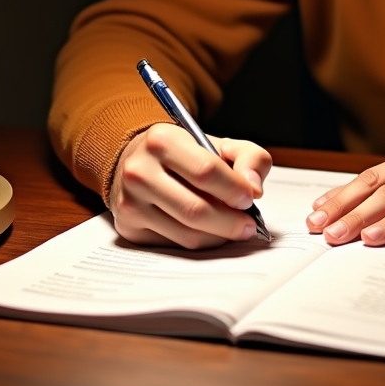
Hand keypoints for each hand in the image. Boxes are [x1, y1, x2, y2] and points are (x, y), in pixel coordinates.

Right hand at [108, 123, 271, 248]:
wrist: (139, 162)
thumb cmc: (185, 154)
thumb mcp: (219, 144)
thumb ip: (249, 157)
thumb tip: (254, 188)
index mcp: (162, 140)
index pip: (205, 171)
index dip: (234, 189)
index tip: (250, 198)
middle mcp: (140, 171)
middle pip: (195, 209)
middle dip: (230, 221)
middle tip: (249, 224)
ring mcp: (131, 203)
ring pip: (186, 233)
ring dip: (219, 236)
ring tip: (235, 228)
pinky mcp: (129, 228)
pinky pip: (175, 245)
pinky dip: (201, 242)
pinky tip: (212, 232)